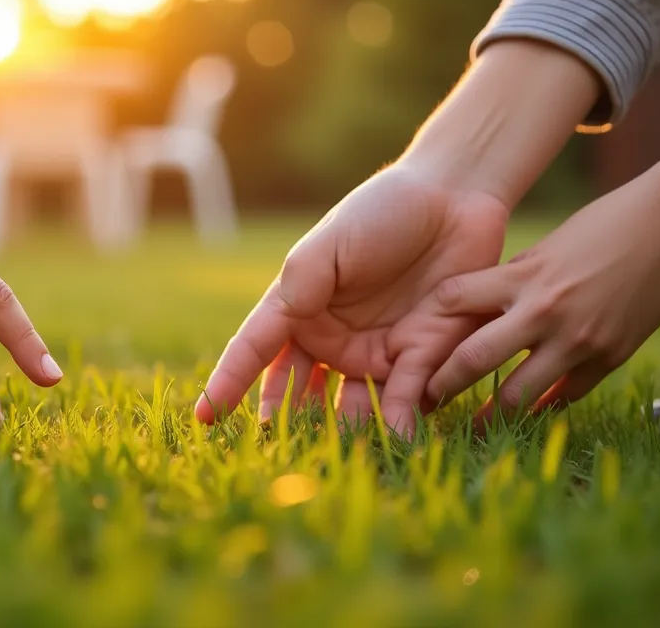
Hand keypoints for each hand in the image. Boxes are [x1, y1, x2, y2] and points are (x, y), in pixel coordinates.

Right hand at [195, 166, 508, 431]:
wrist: (454, 199)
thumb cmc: (384, 211)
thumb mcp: (333, 239)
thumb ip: (305, 277)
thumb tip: (289, 315)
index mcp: (299, 308)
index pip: (255, 351)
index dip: (228, 383)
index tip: (205, 416)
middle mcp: (332, 339)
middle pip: (298, 394)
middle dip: (287, 426)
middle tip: (274, 455)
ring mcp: (375, 353)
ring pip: (350, 410)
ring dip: (344, 436)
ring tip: (337, 460)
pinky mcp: (421, 358)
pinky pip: (404, 399)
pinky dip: (398, 422)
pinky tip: (397, 440)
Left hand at [391, 115, 659, 425]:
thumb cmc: (604, 225)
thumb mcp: (547, 247)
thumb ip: (512, 281)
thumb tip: (476, 313)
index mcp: (522, 276)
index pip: (453, 302)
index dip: (424, 324)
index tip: (404, 346)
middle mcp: (544, 312)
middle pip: (474, 360)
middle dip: (443, 384)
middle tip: (424, 402)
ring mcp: (578, 340)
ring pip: (520, 394)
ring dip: (492, 413)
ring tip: (473, 426)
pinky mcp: (610, 357)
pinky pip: (565, 395)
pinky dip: (544, 405)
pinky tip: (528, 416)